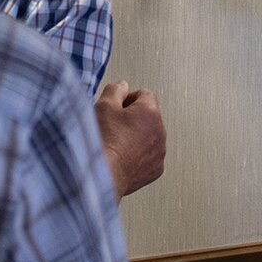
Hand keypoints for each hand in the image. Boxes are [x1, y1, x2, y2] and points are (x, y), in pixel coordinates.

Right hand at [96, 81, 164, 198]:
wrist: (101, 175)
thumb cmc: (103, 142)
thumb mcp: (103, 106)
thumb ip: (115, 90)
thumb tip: (122, 86)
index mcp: (150, 112)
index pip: (144, 95)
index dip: (127, 98)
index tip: (115, 108)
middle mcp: (160, 132)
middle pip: (148, 116)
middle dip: (132, 118)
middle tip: (111, 126)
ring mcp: (159, 153)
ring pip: (148, 137)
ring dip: (135, 137)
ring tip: (114, 143)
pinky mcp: (155, 170)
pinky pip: (148, 157)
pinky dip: (137, 156)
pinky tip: (121, 157)